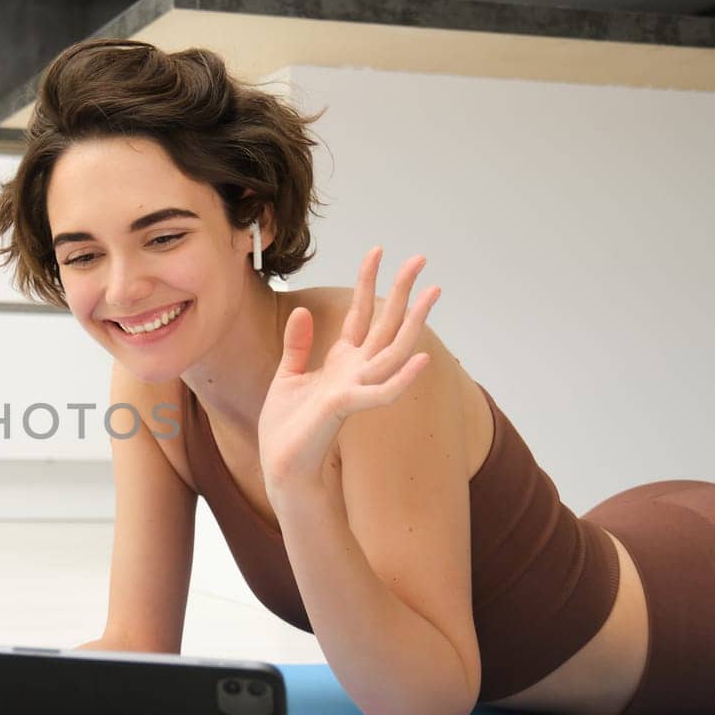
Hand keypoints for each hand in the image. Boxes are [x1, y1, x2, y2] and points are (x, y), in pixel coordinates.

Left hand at [257, 246, 439, 494]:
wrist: (281, 464)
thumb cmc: (287, 426)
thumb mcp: (287, 375)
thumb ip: (298, 344)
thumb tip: (303, 309)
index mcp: (341, 361)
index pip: (360, 313)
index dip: (368, 282)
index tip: (377, 250)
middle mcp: (356, 371)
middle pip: (385, 323)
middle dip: (402, 291)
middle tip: (420, 257)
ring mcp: (356, 388)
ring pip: (393, 349)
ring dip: (414, 322)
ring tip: (432, 292)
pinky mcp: (347, 408)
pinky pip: (382, 393)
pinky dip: (402, 378)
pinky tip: (420, 360)